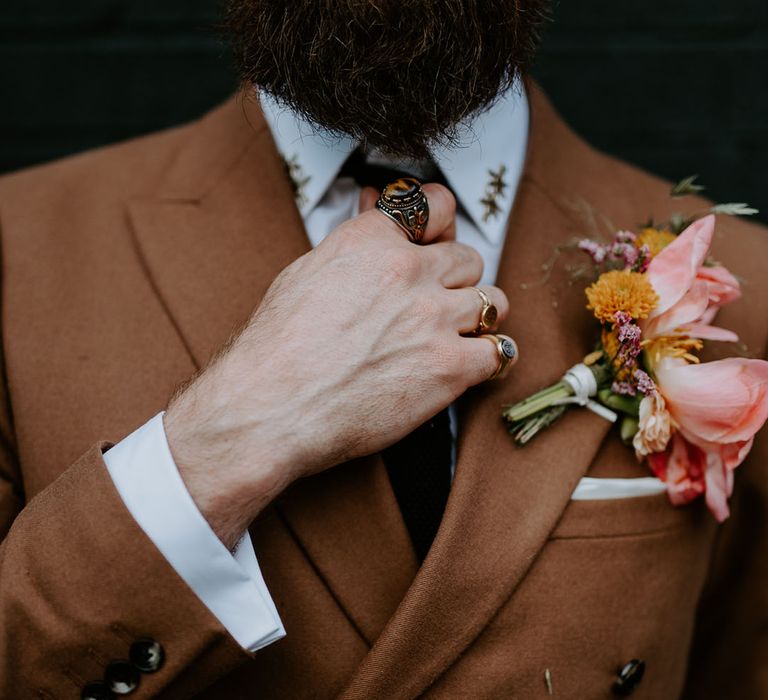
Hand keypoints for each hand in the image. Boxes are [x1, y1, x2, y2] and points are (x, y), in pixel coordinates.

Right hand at [164, 184, 509, 546]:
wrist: (270, 407)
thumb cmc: (277, 348)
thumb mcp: (307, 274)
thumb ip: (356, 248)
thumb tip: (378, 222)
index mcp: (373, 240)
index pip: (438, 205)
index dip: (442, 224)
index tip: (440, 239)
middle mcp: (410, 270)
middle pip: (469, 259)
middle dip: (456, 280)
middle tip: (437, 302)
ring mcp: (434, 318)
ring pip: (493, 301)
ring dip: (478, 317)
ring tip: (457, 335)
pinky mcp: (450, 367)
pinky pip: (500, 351)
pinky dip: (488, 358)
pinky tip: (470, 365)